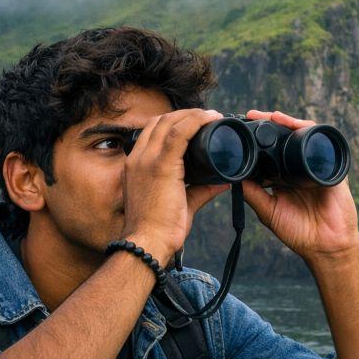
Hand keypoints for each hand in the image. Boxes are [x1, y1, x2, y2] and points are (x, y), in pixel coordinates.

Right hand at [121, 108, 228, 262]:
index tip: (196, 124)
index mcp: (137, 165)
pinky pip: (179, 134)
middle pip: (161, 121)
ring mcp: (146, 160)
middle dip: (186, 115)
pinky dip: (196, 122)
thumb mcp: (181, 204)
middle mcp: (138, 158)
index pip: (153, 131)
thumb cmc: (159, 230)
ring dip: (193, 115)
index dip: (175, 122)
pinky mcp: (160, 166)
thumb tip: (222, 181)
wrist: (147, 243)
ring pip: (169, 122)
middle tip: (209, 118)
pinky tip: (211, 118)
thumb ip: (200, 190)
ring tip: (213, 116)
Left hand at [241, 110, 358, 263]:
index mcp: (284, 177)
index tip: (241, 129)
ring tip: (271, 116)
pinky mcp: (330, 166)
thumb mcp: (269, 211)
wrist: (326, 246)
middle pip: (284, 137)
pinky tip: (295, 125)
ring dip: (287, 122)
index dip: (257, 138)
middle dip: (269, 124)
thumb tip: (233, 177)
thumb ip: (253, 194)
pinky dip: (308, 130)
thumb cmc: (299, 233)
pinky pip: (320, 142)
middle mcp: (298, 168)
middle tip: (251, 116)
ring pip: (302, 135)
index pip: (269, 150)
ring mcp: (315, 165)